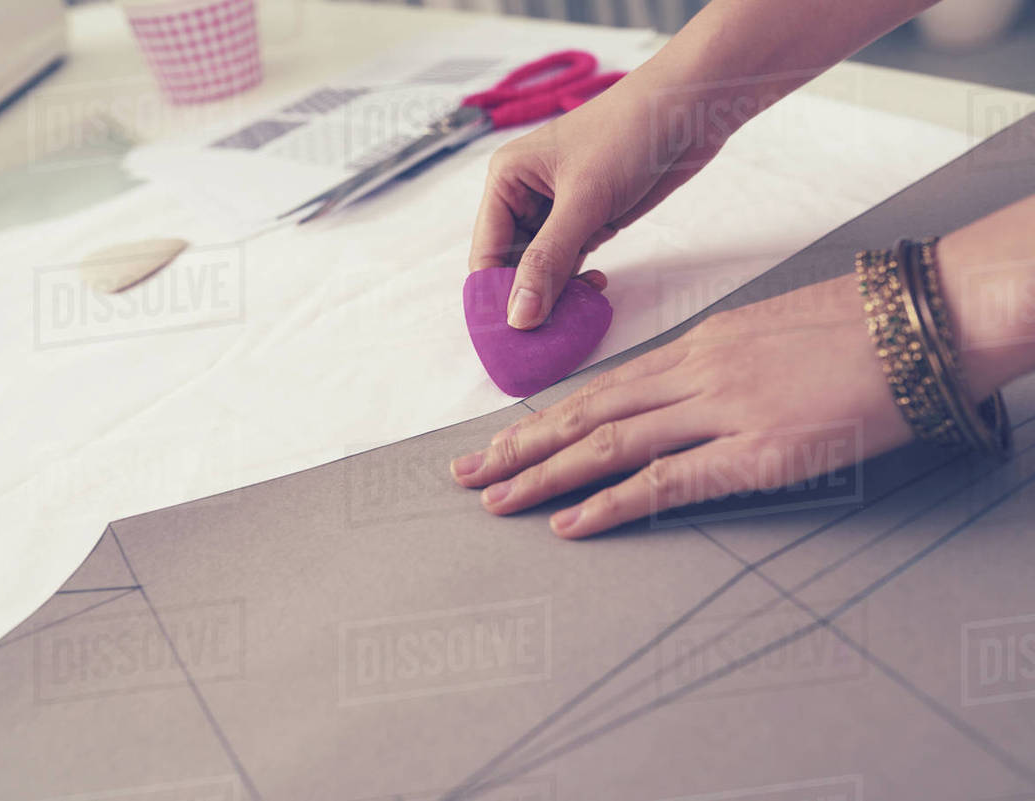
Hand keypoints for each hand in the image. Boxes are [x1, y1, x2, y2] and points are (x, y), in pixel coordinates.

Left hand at [449, 276, 916, 537]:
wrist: (925, 319)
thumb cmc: (860, 327)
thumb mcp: (773, 334)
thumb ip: (723, 364)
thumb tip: (688, 390)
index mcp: (700, 345)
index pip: (604, 387)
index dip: (547, 417)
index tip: (504, 439)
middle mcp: (696, 373)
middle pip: (587, 413)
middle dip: (519, 446)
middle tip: (467, 473)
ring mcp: (722, 409)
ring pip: (609, 443)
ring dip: (543, 475)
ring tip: (494, 499)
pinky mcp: (758, 451)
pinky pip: (667, 481)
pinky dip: (611, 503)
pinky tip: (570, 523)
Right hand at [469, 73, 726, 329]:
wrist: (690, 109)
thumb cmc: (628, 135)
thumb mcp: (583, 201)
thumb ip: (548, 261)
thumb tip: (518, 317)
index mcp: (506, 181)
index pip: (486, 253)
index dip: (496, 296)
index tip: (513, 336)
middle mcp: (524, 196)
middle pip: (511, 266)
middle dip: (528, 299)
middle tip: (550, 332)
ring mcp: (557, 210)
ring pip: (542, 269)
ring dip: (557, 294)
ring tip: (579, 311)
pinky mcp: (588, 220)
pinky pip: (570, 263)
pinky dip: (579, 282)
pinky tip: (597, 287)